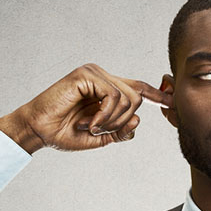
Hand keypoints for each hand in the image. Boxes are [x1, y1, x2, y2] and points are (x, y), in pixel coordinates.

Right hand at [0, 63, 172, 153]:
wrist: (39, 131)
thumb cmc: (65, 132)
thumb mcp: (101, 137)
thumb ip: (121, 131)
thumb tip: (139, 121)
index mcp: (108, 88)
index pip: (138, 88)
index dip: (157, 94)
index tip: (171, 102)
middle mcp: (103, 77)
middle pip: (137, 97)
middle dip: (123, 121)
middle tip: (100, 131)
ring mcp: (95, 73)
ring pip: (128, 99)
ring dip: (112, 121)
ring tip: (92, 127)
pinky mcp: (86, 74)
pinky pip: (113, 96)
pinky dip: (106, 116)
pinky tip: (91, 124)